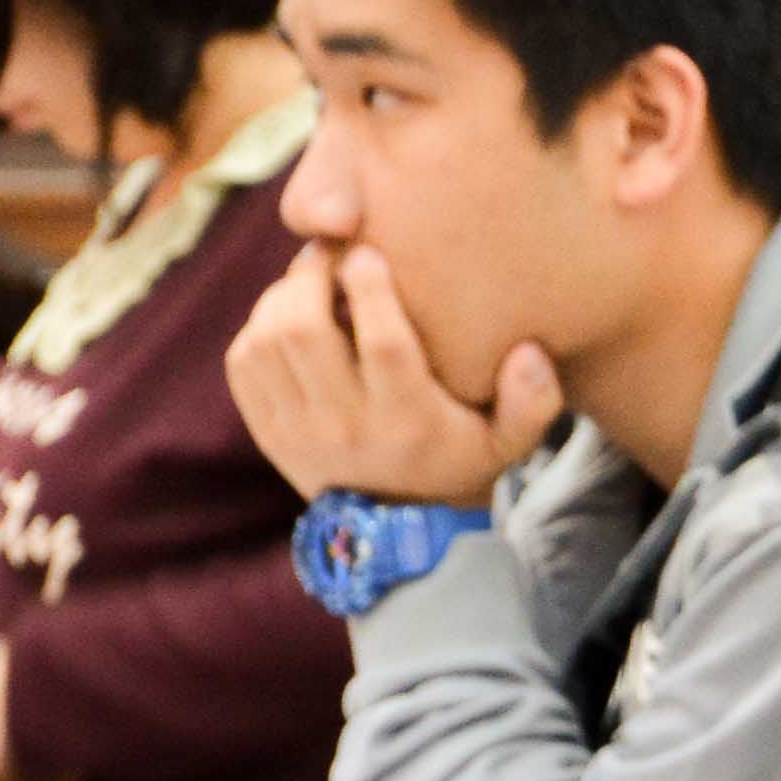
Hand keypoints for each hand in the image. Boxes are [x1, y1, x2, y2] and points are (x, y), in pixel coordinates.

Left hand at [226, 245, 560, 503]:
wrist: (396, 529)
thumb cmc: (457, 461)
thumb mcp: (510, 442)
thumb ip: (535, 400)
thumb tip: (529, 351)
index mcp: (408, 421)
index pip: (382, 344)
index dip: (371, 290)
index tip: (369, 253)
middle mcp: (346, 426)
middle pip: (303, 332)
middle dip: (309, 279)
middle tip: (327, 252)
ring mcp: (298, 431)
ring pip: (266, 342)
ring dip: (280, 297)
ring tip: (308, 279)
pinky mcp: (268, 432)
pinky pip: (244, 364)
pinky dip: (257, 327)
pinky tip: (284, 315)